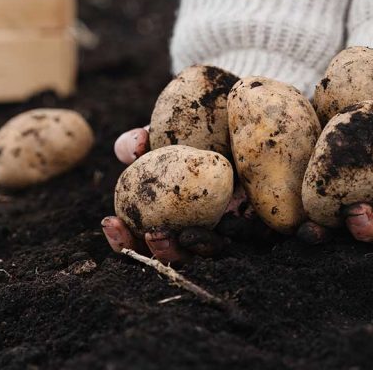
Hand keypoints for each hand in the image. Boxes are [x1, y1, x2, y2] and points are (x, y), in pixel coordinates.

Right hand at [104, 126, 255, 263]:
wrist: (247, 116)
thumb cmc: (196, 127)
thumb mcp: (165, 131)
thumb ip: (140, 140)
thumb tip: (132, 147)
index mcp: (167, 215)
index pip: (139, 240)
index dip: (122, 239)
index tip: (110, 223)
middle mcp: (196, 228)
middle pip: (173, 256)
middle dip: (158, 253)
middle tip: (151, 235)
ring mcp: (229, 232)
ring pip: (207, 255)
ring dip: (191, 250)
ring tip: (183, 235)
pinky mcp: (262, 227)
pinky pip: (249, 240)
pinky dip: (236, 236)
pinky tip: (227, 224)